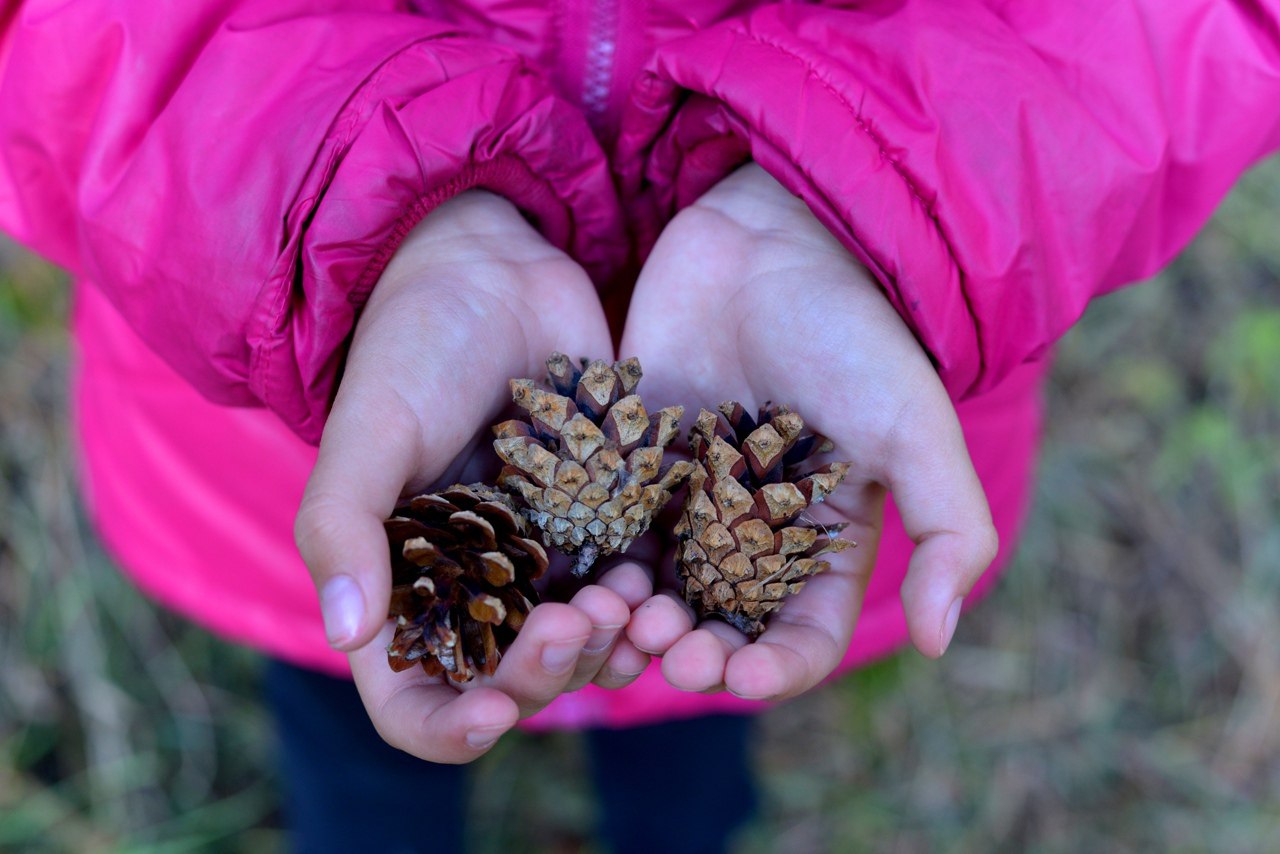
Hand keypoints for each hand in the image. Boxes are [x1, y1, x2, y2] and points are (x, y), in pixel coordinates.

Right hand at [294, 191, 651, 762]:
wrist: (493, 266)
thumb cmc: (413, 343)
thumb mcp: (371, 427)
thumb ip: (346, 524)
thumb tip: (349, 634)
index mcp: (402, 583)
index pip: (413, 698)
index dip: (447, 727)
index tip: (492, 717)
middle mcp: (473, 585)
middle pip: (510, 680)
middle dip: (546, 673)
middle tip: (581, 624)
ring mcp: (542, 557)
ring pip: (580, 645)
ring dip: (606, 647)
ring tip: (626, 603)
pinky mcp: (600, 520)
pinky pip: (630, 587)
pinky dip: (646, 601)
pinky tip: (655, 582)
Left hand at [620, 164, 997, 698]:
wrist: (767, 238)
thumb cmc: (849, 332)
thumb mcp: (913, 428)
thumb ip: (948, 528)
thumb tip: (939, 640)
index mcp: (820, 538)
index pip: (801, 636)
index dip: (775, 670)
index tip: (741, 676)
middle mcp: (750, 533)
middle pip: (719, 629)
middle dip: (696, 656)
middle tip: (668, 651)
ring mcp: (685, 500)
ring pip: (655, 594)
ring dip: (637, 625)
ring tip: (621, 620)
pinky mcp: (630, 465)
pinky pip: (605, 536)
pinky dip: (594, 570)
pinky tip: (582, 580)